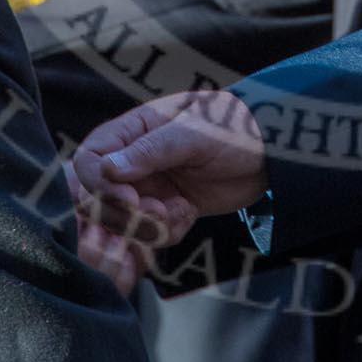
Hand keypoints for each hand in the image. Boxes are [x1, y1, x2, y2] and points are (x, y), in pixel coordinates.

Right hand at [71, 91, 269, 252]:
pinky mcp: (166, 209)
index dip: (101, 186)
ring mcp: (148, 186)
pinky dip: (167, 232)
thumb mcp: (194, 134)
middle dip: (128, 214)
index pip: (89, 160)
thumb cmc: (233, 128)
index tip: (130, 198)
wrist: (271, 153)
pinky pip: (150, 233)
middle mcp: (133, 160)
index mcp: (132, 131)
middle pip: (99, 198)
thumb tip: (106, 169)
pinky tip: (189, 213)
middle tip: (160, 211)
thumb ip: (150, 151)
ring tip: (180, 211)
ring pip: (124, 222)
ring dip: (149, 226)